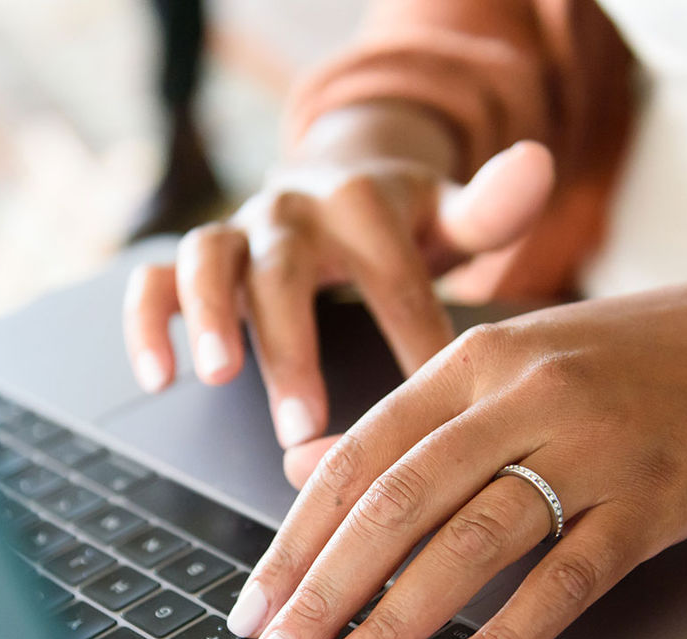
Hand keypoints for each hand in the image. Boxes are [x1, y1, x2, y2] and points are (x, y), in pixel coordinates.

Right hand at [122, 138, 554, 448]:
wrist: (339, 184)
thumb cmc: (403, 226)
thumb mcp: (452, 216)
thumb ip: (491, 208)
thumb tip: (537, 163)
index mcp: (364, 201)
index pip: (391, 274)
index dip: (408, 341)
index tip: (428, 413)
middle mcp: (294, 209)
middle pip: (287, 272)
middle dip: (294, 349)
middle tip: (304, 427)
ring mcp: (238, 230)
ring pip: (209, 261)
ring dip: (210, 317)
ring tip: (217, 378)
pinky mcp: (194, 257)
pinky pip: (154, 280)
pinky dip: (149, 321)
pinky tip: (159, 378)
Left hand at [225, 263, 686, 638]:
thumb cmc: (629, 361)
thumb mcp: (508, 364)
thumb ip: (406, 419)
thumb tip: (303, 465)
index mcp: (473, 361)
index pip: (356, 457)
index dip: (294, 540)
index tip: (252, 609)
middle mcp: (521, 395)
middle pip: (395, 503)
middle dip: (321, 595)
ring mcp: (591, 445)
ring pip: (468, 543)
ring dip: (390, 626)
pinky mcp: (653, 499)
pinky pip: (565, 579)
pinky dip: (503, 638)